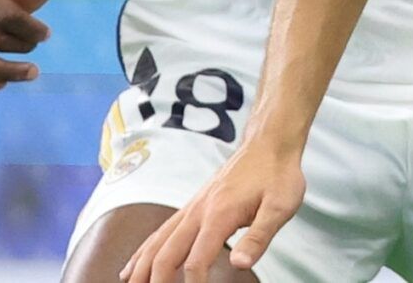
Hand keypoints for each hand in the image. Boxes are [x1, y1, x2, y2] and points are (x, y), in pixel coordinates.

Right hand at [121, 144, 305, 281]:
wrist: (268, 144)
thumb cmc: (278, 175)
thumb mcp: (280, 206)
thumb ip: (259, 237)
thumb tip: (240, 265)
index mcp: (218, 215)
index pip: (197, 261)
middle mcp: (198, 212)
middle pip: (166, 254)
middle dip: (156, 282)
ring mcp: (192, 208)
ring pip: (156, 243)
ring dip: (141, 269)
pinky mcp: (192, 207)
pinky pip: (160, 233)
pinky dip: (143, 252)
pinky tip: (133, 267)